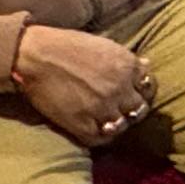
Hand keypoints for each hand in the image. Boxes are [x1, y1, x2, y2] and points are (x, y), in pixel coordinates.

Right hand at [12, 26, 154, 149]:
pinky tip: (94, 129)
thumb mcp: (104, 45)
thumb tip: (146, 65)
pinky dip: (100, 136)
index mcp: (127, 65)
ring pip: (123, 125)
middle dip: (132, 109)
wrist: (35, 55)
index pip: (150, 87)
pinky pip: (101, 138)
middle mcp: (119, 87)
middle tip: (121, 110)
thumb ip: (127, 59)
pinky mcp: (82, 123)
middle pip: (139, 109)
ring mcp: (102, 107)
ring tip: (106, 119)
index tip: (134, 94)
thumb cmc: (66, 45)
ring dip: (116, 123)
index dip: (143, 92)